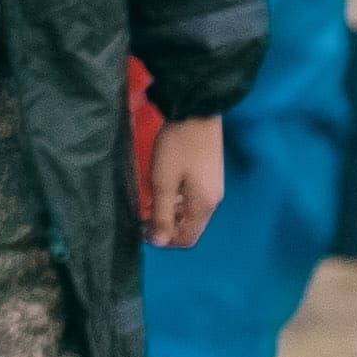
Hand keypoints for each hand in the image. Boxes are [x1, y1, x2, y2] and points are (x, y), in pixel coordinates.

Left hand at [142, 108, 228, 249]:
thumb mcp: (163, 182)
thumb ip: (161, 214)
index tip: (143, 229)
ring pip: (190, 211)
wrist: (196, 113)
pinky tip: (163, 188)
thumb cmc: (177, 148)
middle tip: (143, 216)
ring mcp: (213, 187)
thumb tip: (160, 243)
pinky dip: (177, 200)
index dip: (165, 240)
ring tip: (149, 201)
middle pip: (190, 226)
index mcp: (203, 206)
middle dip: (167, 226)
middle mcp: (213, 200)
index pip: (187, 238)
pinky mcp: (210, 174)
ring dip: (171, 212)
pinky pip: (193, 198)